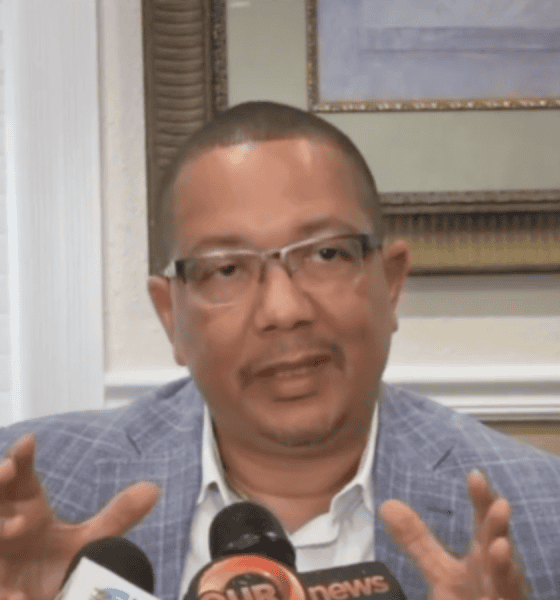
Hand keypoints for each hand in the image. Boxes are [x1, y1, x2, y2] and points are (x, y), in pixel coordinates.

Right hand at [0, 434, 159, 599]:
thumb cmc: (58, 567)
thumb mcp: (91, 541)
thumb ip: (118, 515)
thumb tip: (154, 488)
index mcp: (29, 509)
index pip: (21, 477)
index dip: (21, 457)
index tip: (28, 440)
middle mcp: (6, 526)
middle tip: (8, 469)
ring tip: (19, 524)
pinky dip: (5, 589)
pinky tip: (18, 594)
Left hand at [380, 470, 525, 599]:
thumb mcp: (440, 571)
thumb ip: (418, 540)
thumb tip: (387, 505)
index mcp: (483, 558)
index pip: (484, 524)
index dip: (482, 501)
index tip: (475, 474)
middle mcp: (498, 577)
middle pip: (500, 547)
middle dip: (499, 528)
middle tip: (500, 504)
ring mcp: (503, 598)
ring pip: (508, 583)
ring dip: (504, 566)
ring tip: (500, 546)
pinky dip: (498, 598)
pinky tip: (490, 593)